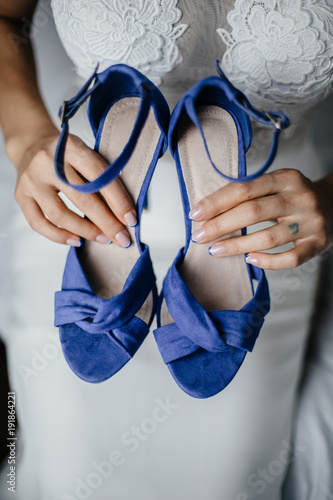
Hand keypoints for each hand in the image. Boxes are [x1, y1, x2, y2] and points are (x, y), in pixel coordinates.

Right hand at [14, 129, 135, 247]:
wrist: (32, 144)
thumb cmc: (67, 154)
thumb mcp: (86, 152)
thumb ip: (102, 176)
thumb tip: (125, 212)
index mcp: (71, 146)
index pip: (99, 176)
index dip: (118, 201)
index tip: (131, 220)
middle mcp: (48, 162)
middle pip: (82, 198)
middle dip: (107, 222)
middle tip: (122, 238)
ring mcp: (32, 179)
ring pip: (60, 214)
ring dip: (86, 231)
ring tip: (104, 239)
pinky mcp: (20, 195)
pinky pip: (39, 223)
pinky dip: (59, 236)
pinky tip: (77, 241)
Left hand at [189, 169, 332, 269]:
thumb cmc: (295, 197)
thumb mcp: (277, 184)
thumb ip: (250, 193)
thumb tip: (208, 211)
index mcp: (286, 178)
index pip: (244, 189)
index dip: (216, 203)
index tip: (195, 214)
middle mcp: (300, 198)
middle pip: (252, 212)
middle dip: (220, 225)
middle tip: (199, 236)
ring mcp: (311, 222)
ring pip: (268, 237)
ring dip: (237, 246)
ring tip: (216, 251)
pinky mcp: (317, 243)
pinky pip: (290, 258)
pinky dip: (267, 261)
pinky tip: (249, 259)